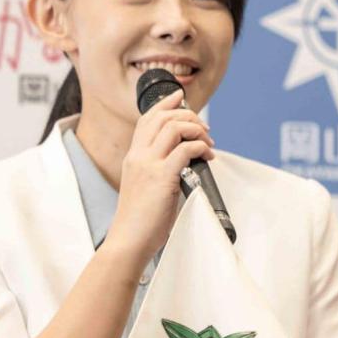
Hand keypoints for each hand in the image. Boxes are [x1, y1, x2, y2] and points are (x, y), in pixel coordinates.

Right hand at [106, 89, 214, 268]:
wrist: (129, 240)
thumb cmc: (141, 220)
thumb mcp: (144, 186)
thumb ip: (157, 169)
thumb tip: (183, 161)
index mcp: (133, 156)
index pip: (147, 118)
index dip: (165, 104)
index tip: (180, 96)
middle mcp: (138, 156)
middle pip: (163, 117)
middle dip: (188, 115)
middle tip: (204, 128)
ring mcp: (148, 165)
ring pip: (174, 128)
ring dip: (197, 129)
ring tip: (208, 142)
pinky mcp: (162, 176)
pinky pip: (186, 150)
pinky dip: (201, 147)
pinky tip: (208, 156)